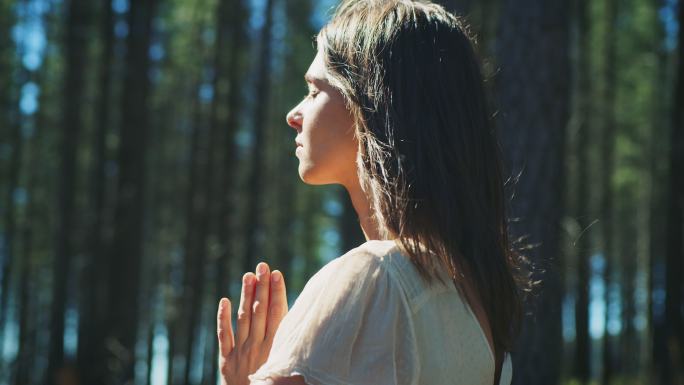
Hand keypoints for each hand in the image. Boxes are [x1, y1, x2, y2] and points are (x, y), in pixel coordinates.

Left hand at [217, 262, 287, 384]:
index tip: (276, 274)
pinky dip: (223, 318)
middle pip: (260, 311)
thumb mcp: (288, 366)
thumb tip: (302, 320)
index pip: (277, 313)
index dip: (277, 292)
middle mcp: (258, 347)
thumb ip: (291, 345)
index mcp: (276, 348)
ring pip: (243, 319)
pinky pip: (225, 336)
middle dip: (262, 287)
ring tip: (248, 275)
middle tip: (262, 266)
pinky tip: (225, 300)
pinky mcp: (227, 361)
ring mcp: (241, 353)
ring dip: (246, 295)